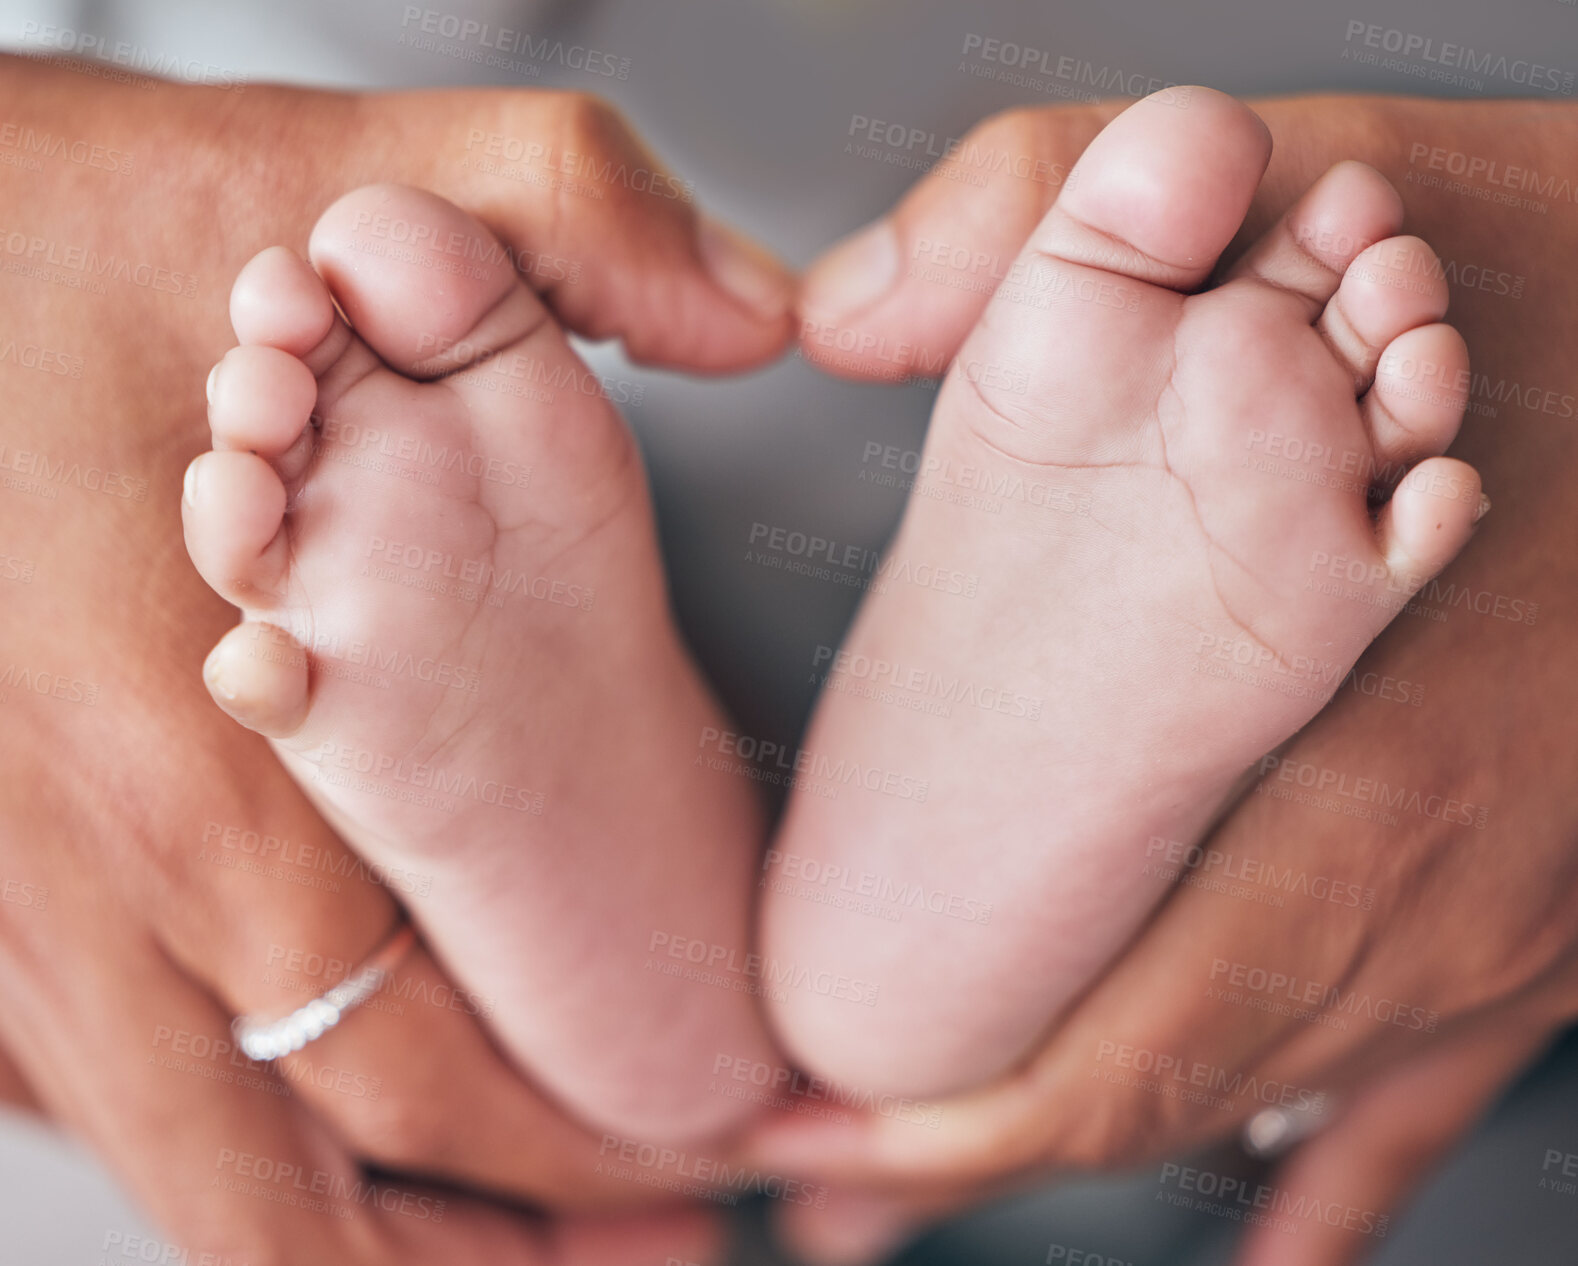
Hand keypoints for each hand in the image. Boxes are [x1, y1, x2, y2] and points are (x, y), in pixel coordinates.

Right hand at [0, 55, 790, 1261]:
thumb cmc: (18, 229)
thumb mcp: (308, 176)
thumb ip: (566, 211)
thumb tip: (758, 308)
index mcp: (217, 777)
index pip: (441, 1077)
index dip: (597, 1149)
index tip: (716, 1154)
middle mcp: (97, 891)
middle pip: (319, 1191)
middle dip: (502, 1250)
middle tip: (647, 1257)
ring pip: (191, 1171)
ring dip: (353, 1245)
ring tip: (495, 1259)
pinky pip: (68, 1088)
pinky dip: (203, 1143)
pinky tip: (286, 1145)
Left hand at [747, 92, 1577, 1265]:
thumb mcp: (1324, 177)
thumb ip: (1051, 216)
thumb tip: (839, 319)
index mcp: (1362, 773)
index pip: (1119, 1029)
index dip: (945, 1119)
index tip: (809, 1138)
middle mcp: (1442, 894)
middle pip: (1164, 1090)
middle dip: (976, 1153)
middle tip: (826, 1189)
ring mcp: (1517, 924)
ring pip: (1277, 1099)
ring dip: (1101, 1148)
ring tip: (939, 1188)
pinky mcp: (1567, 910)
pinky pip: (1435, 1092)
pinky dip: (1329, 1178)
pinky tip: (1276, 1249)